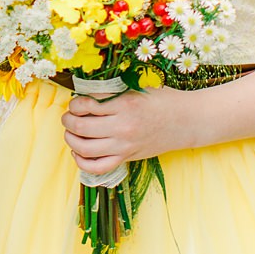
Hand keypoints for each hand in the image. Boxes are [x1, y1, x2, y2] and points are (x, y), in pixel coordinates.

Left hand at [61, 86, 192, 178]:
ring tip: (70, 132)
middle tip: (68, 116)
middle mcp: (123, 126)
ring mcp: (124, 145)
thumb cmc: (163, 100)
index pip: (86, 104)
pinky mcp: (127, 157)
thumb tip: (85, 92)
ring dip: (70, 139)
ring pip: (84, 148)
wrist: (186, 121)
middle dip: (68, 120)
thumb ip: (114, 90)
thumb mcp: (139, 86)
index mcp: (125, 104)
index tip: (76, 102)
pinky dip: (82, 162)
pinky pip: (97, 167)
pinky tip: (78, 152)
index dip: (75, 103)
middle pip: (81, 126)